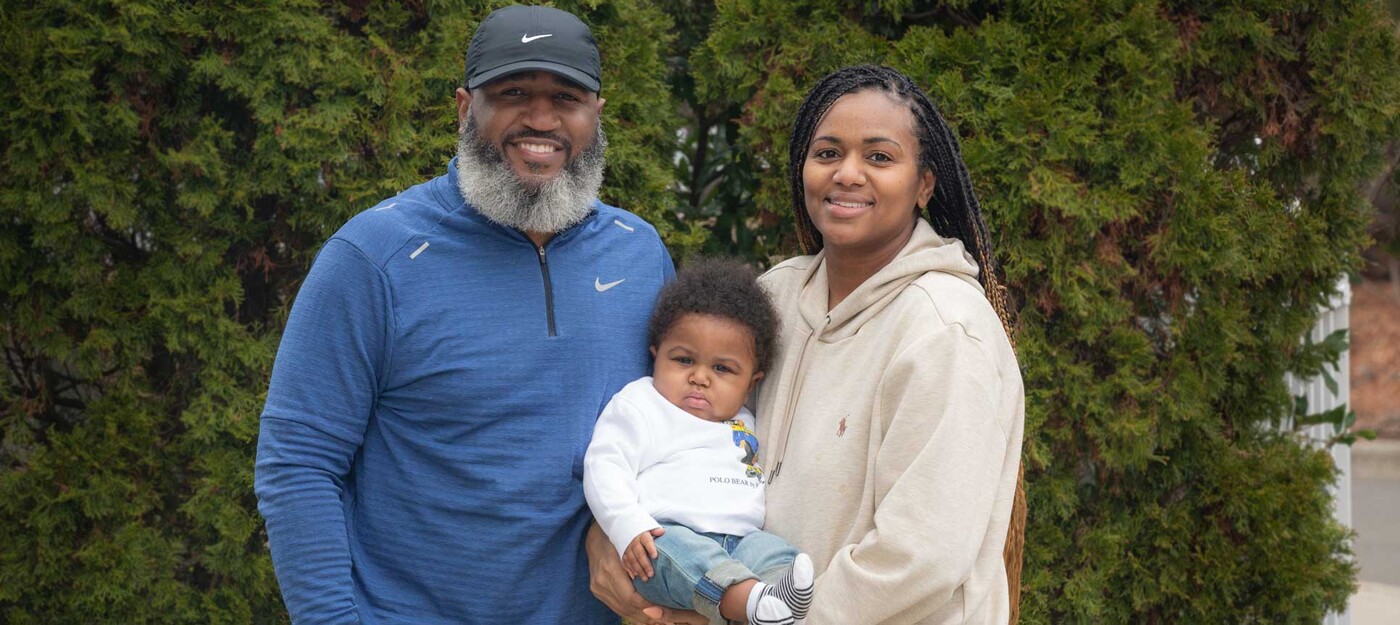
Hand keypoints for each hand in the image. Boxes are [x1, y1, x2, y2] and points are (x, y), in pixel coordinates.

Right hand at [586, 523, 706, 624]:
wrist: (594, 540)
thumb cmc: (616, 540)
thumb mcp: (629, 547)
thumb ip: (641, 559)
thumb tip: (656, 569)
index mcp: (610, 570)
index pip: (630, 597)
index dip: (646, 605)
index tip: (662, 608)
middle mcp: (602, 583)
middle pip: (627, 607)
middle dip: (647, 615)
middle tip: (666, 621)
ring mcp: (598, 589)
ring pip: (622, 610)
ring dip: (640, 618)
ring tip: (658, 622)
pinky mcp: (598, 592)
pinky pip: (616, 608)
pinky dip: (631, 614)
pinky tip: (644, 619)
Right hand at [624, 528, 663, 579]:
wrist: (625, 526)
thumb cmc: (641, 530)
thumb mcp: (648, 527)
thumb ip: (655, 530)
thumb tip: (662, 532)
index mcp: (642, 535)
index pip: (647, 541)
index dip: (651, 548)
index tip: (655, 556)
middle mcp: (634, 542)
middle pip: (639, 554)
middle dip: (645, 564)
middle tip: (651, 574)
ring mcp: (627, 548)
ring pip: (632, 560)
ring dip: (638, 570)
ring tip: (645, 578)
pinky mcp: (622, 553)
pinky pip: (625, 562)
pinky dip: (630, 570)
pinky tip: (635, 577)